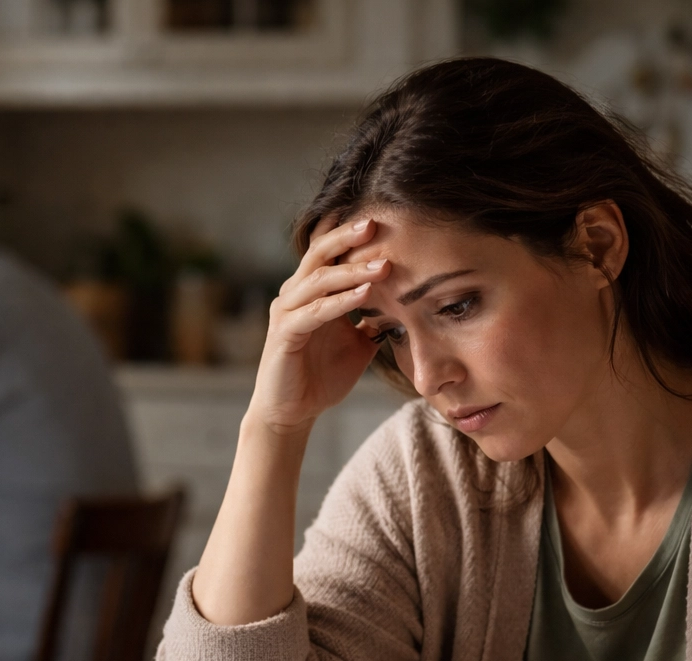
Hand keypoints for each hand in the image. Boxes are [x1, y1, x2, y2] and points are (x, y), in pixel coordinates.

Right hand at [248, 217, 391, 435]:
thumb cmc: (321, 376)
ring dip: (352, 271)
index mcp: (311, 290)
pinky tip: (364, 295)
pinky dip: (340, 301)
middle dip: (348, 236)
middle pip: (319, 252)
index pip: (328, 250)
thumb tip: (407, 306)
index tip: (382, 217)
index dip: (350, 233)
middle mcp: (294, 293)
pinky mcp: (284, 333)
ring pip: (318, 279)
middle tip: (376, 223)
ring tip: (383, 265)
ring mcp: (286, 311)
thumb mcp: (358, 343)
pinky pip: (314, 311)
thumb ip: (374, 320)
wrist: (293, 411)